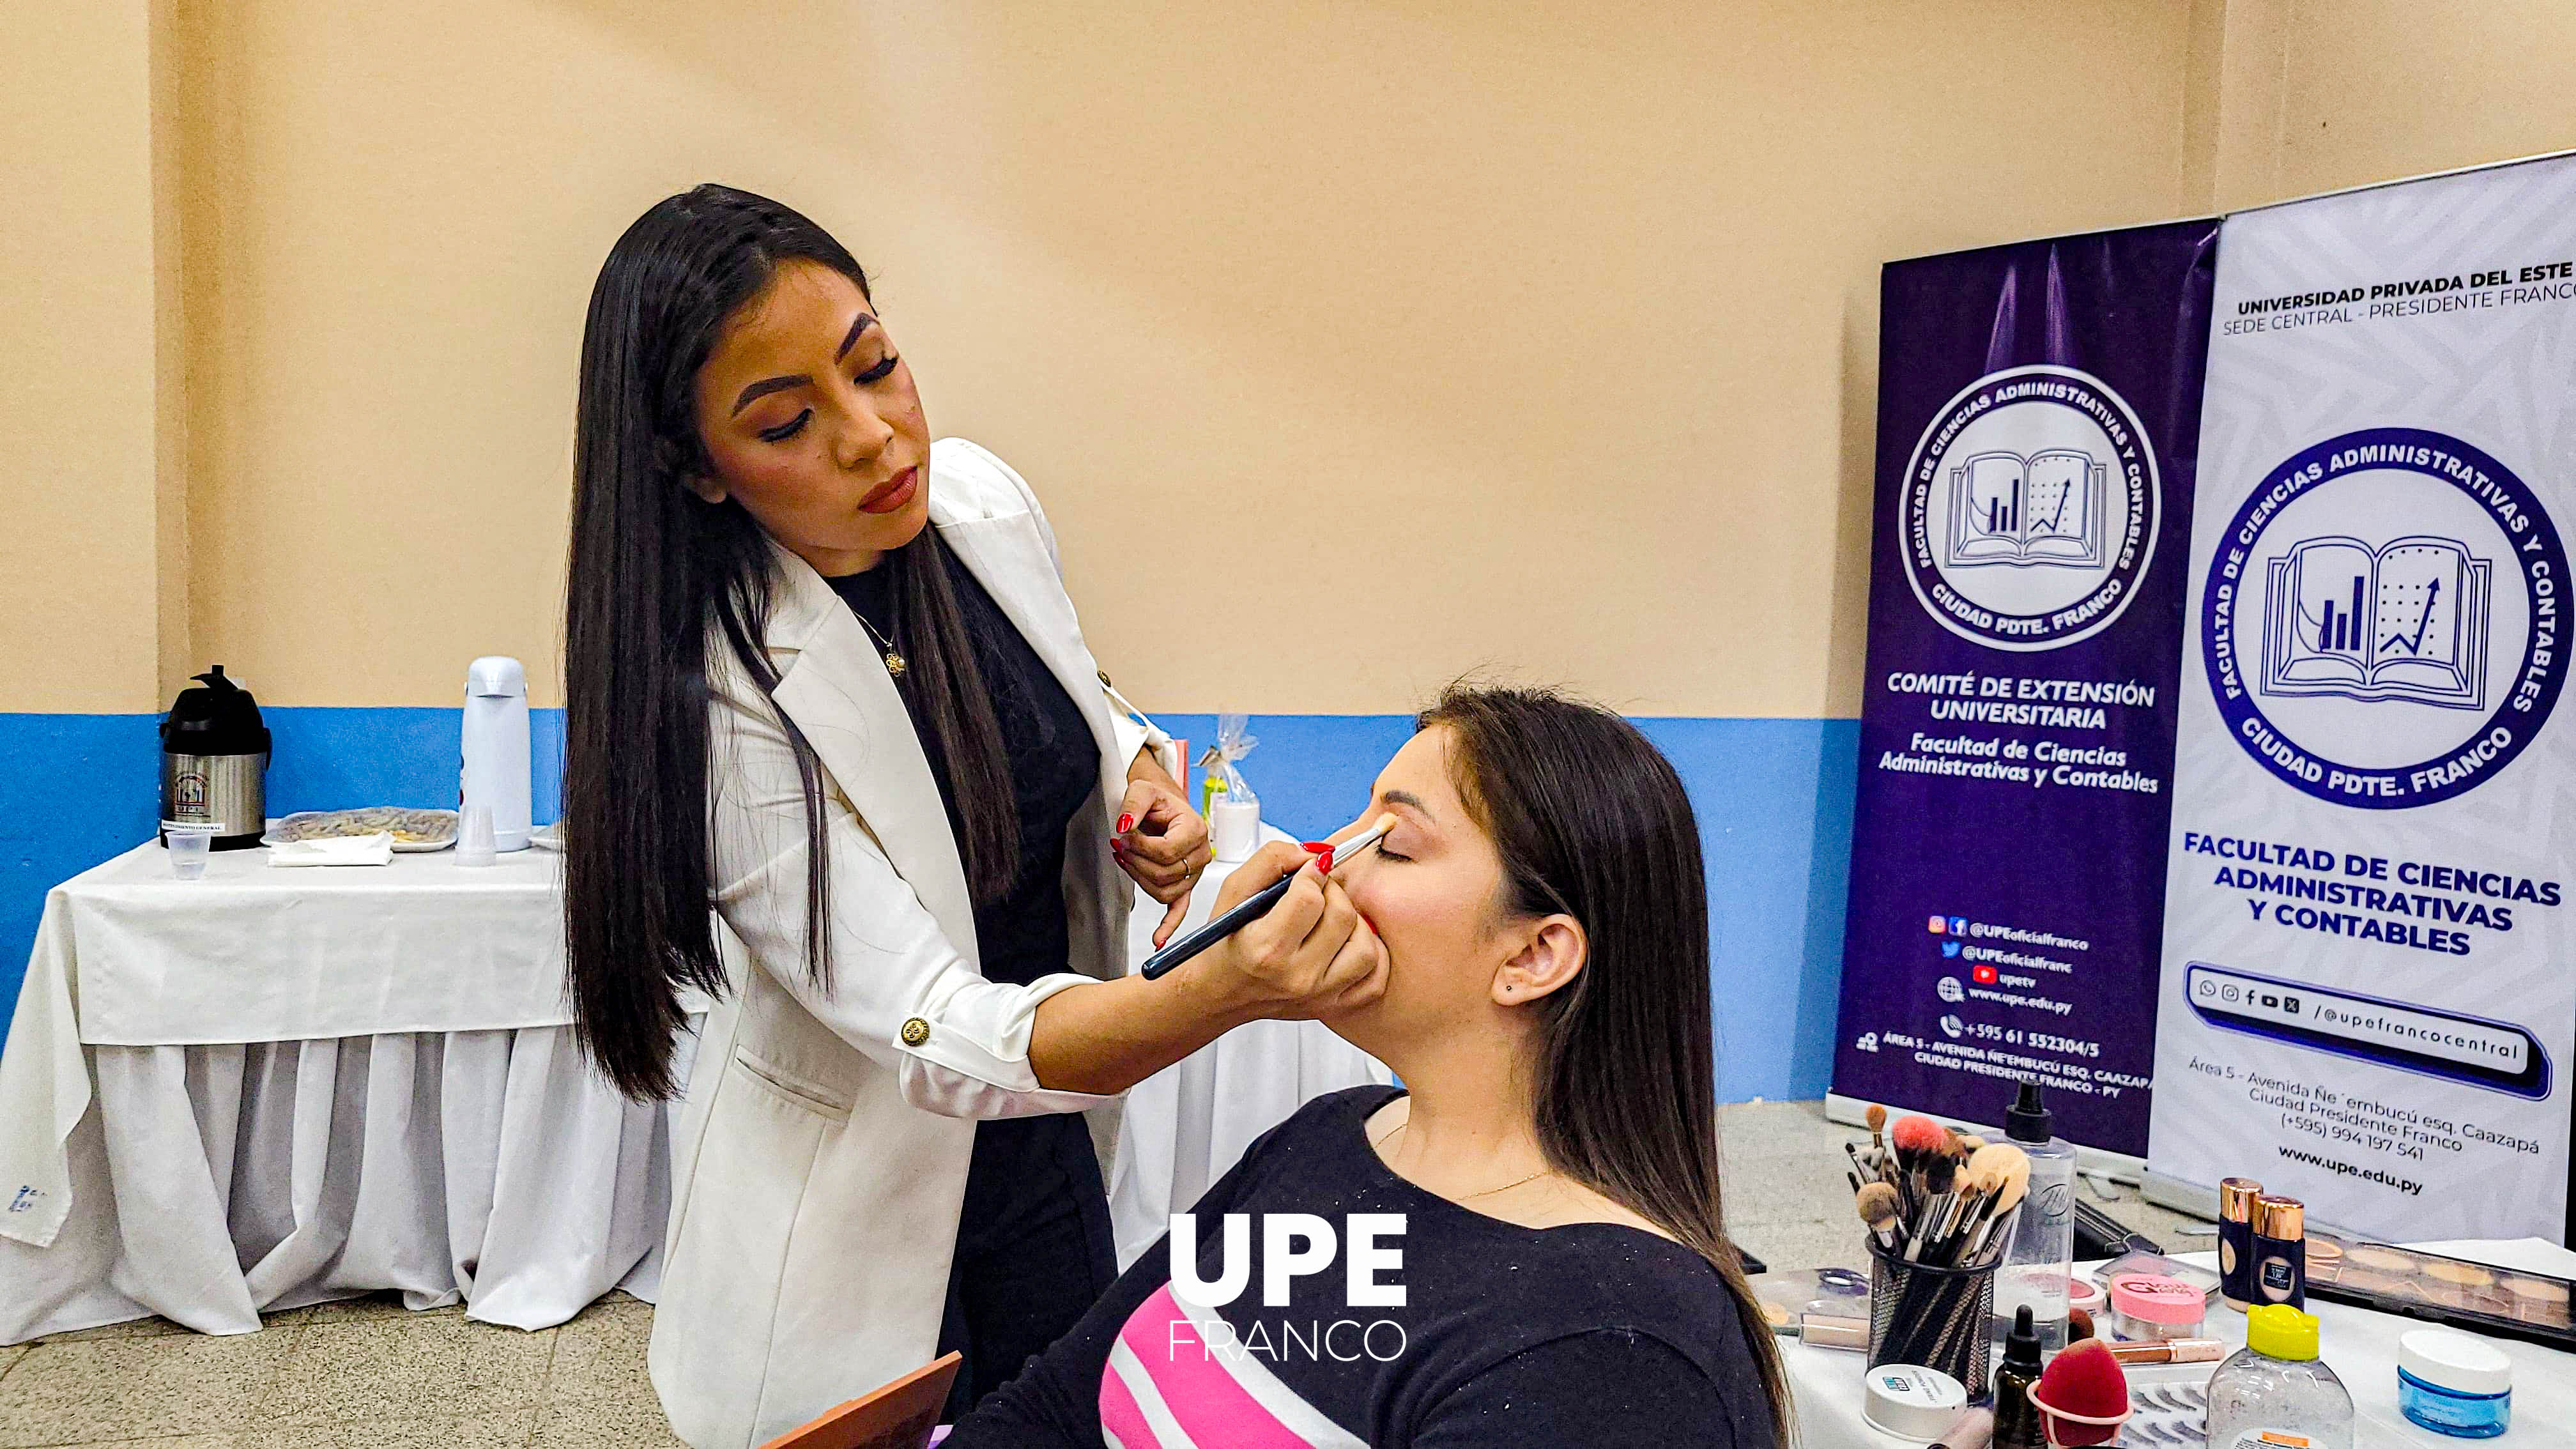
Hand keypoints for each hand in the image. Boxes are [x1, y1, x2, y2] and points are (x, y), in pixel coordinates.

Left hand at [1112, 776, 1212, 946]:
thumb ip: (1133, 804)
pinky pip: (1179, 909)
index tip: (1124, 836)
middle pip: (1164, 874)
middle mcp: (1200, 854)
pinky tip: (1158, 938)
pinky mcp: (1185, 885)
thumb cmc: (1157, 800)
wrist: (1163, 805)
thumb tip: (1125, 825)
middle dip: (1136, 862)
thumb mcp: (1142, 790)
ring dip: (1139, 879)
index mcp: (1195, 830)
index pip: (1166, 852)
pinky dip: (1169, 925)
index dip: (1140, 847)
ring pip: (1163, 891)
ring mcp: (1194, 873)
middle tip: (1121, 846)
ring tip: (1126, 860)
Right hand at [1182, 842, 1388, 1021]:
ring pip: (1366, 945)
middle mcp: (1296, 977)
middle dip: (1332, 892)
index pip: (1310, 898)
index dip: (1311, 874)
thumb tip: (1311, 854)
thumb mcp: (1233, 893)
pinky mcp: (1335, 1007)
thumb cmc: (1225, 944)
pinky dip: (1368, 954)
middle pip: (1343, 916)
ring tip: (1329, 920)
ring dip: (1353, 923)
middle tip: (1317, 892)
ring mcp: (1319, 996)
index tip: (1307, 872)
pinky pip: (1375, 977)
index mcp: (1265, 950)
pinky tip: (1346, 944)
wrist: (1221, 994)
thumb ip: (1270, 861)